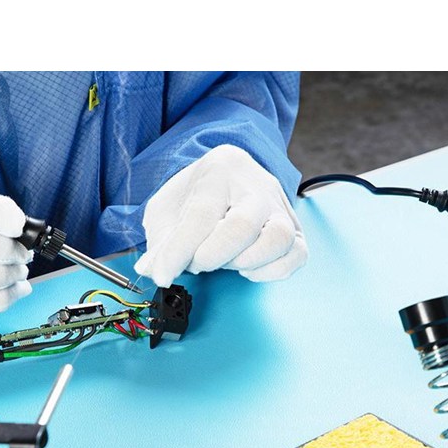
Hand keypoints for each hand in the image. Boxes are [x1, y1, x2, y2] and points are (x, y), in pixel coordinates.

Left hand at [133, 145, 307, 286]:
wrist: (227, 177)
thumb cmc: (197, 195)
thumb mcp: (168, 209)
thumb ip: (160, 241)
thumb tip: (150, 270)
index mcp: (219, 172)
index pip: (201, 215)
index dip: (179, 251)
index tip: (163, 275)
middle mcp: (256, 187)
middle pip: (242, 226)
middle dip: (213, 255)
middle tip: (196, 263)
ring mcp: (279, 209)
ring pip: (279, 239)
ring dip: (247, 262)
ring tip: (226, 263)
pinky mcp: (295, 230)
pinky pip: (296, 255)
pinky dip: (272, 271)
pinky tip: (248, 268)